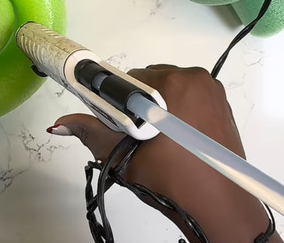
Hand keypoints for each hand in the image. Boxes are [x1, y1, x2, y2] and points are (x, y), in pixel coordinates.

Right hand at [52, 65, 279, 242]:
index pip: (130, 79)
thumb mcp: (124, 156)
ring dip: (160, 106)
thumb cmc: (174, 181)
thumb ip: (91, 133)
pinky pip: (191, 97)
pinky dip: (180, 111)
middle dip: (140, 103)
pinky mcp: (223, 105)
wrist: (217, 205)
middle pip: (151, 80)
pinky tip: (175, 138)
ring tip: (158, 139)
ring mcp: (213, 91)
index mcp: (174, 83)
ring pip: (171, 88)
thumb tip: (61, 125)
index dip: (118, 100)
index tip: (119, 122)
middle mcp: (197, 79)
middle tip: (138, 135)